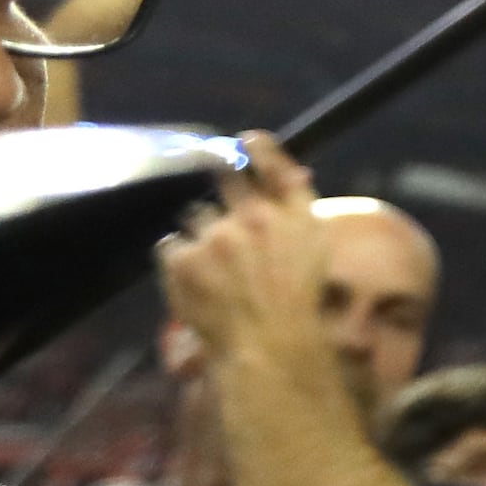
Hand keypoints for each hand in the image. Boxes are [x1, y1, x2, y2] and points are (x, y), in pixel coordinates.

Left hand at [154, 132, 332, 376]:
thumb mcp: (314, 248)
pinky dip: (179, 262)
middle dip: (217, 171)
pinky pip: (171, 246)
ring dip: (200, 234)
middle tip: (215, 186)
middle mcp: (254, 217)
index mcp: (294, 216)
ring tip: (215, 268)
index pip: (273, 165)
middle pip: (225, 176)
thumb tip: (295, 171)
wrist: (267, 346)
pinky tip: (198, 283)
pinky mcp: (184, 258)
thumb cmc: (297, 303)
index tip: (247, 139)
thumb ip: (298, 207)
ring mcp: (215, 236)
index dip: (258, 148)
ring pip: (195, 217)